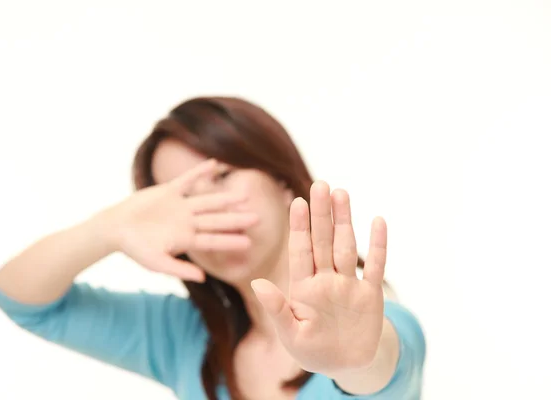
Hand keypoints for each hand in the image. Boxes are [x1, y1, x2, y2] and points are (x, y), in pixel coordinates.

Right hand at [97, 159, 257, 281]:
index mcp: (186, 239)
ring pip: (207, 201)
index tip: (249, 243)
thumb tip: (202, 278)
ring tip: (243, 195)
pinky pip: (188, 180)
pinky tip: (215, 164)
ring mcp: (180, 206)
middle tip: (257, 218)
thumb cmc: (136, 249)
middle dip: (235, 219)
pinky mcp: (169, 191)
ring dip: (224, 198)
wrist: (115, 228)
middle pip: (216, 220)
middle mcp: (187, 222)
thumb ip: (179, 269)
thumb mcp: (157, 263)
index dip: (230, 241)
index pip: (213, 240)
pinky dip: (200, 172)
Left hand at [251, 181, 386, 373]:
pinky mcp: (370, 295)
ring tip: (341, 193)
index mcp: (304, 288)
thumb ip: (277, 308)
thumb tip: (258, 284)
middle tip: (320, 185)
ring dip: (344, 221)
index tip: (297, 202)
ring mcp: (349, 285)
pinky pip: (375, 267)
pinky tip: (377, 221)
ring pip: (347, 246)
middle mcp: (326, 280)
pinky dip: (377, 246)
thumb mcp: (290, 334)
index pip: (301, 251)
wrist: (345, 366)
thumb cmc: (312, 350)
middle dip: (321, 214)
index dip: (300, 227)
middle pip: (323, 241)